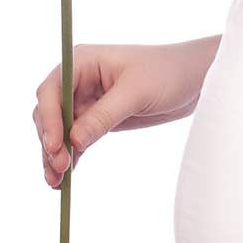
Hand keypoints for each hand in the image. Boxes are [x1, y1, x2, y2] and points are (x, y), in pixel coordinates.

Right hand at [33, 38, 221, 187]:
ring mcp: (87, 100)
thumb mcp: (135, 93)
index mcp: (83, 61)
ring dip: (54, 155)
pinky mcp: (97, 118)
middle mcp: (79, 79)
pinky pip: (75, 140)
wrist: (195, 78)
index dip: (48, 118)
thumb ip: (103, 116)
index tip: (54, 146)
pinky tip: (64, 179)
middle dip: (50, 141)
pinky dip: (69, 157)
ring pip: (59, 131)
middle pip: (49, 113)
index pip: (51, 90)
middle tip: (59, 169)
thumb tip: (72, 143)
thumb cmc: (167, 72)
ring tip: (57, 182)